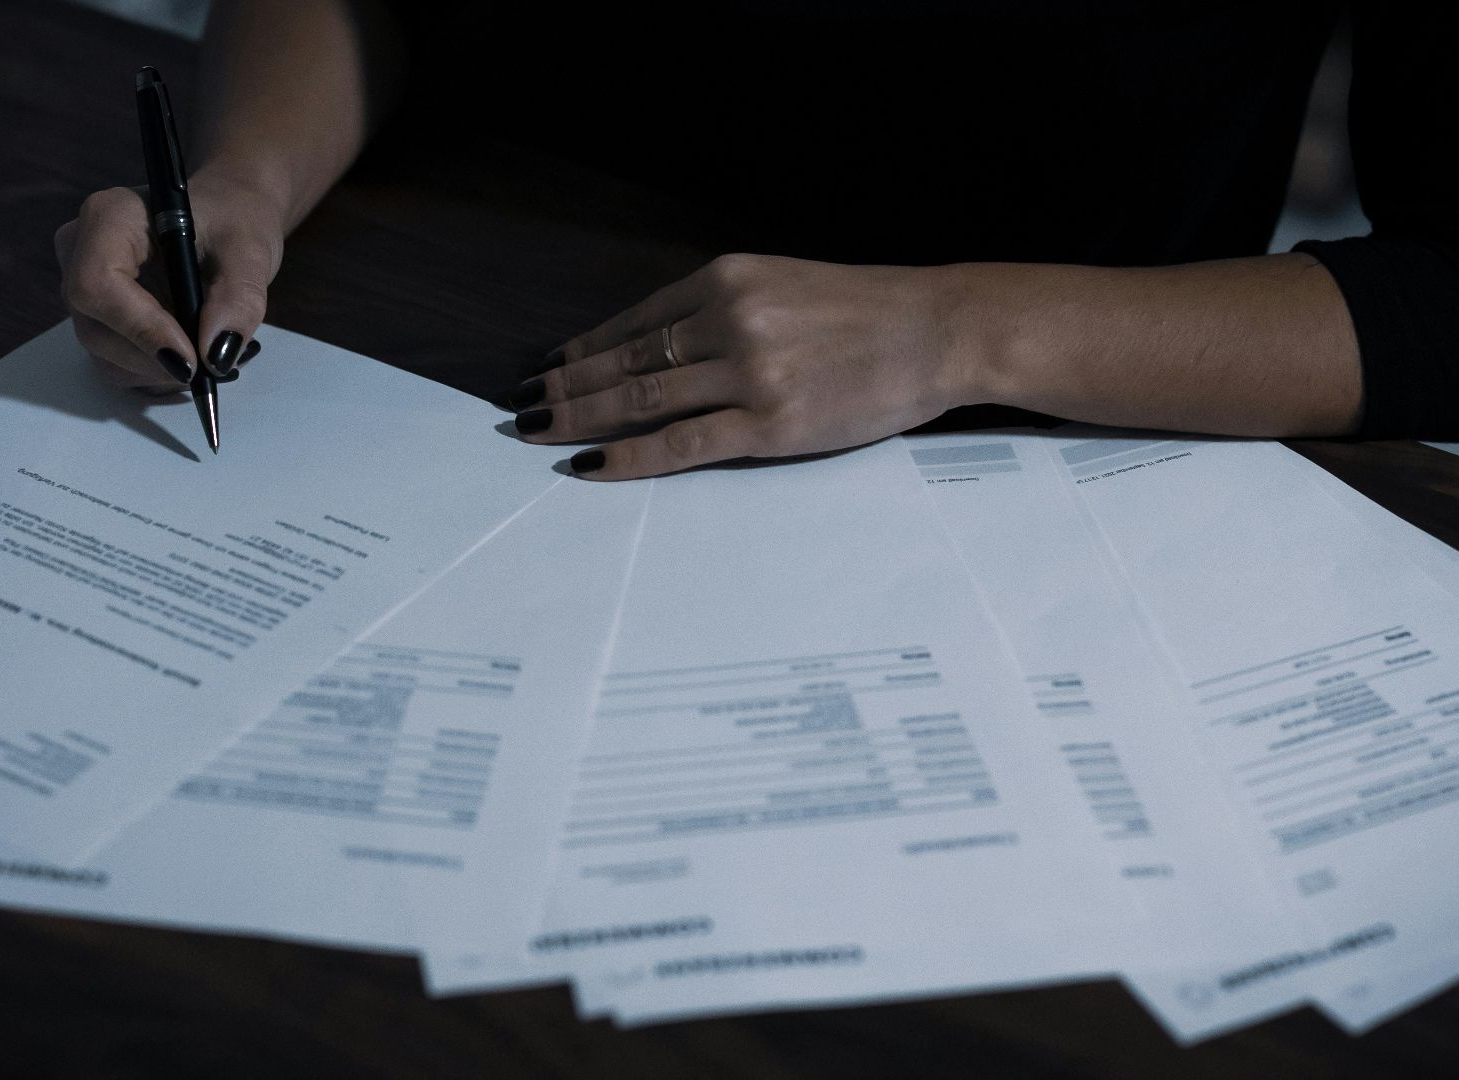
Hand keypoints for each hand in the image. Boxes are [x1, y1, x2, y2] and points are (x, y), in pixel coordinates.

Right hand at [54, 171, 284, 389]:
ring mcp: (82, 289)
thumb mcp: (249, 252)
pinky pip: (114, 363)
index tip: (192, 359)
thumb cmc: (233, 221)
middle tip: (214, 365)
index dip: (141, 328)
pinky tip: (192, 355)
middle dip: (157, 359)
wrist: (227, 221)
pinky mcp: (95, 318)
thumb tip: (216, 356)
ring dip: (161, 371)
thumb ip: (238, 299)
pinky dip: (157, 372)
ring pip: (104, 356)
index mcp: (109, 217)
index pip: (98, 283)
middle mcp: (80, 252)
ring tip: (211, 355)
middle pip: (96, 329)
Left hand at [510, 254, 974, 478]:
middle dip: (564, 388)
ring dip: (580, 419)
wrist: (938, 331)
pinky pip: (680, 444)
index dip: (581, 349)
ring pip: (640, 401)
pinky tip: (590, 464)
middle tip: (520, 410)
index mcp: (726, 278)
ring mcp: (748, 373)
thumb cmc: (865, 313)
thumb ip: (721, 312)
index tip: (545, 369)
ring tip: (539, 435)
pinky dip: (627, 457)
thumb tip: (653, 351)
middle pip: (623, 362)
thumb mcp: (782, 286)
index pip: (633, 322)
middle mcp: (728, 318)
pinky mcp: (770, 424)